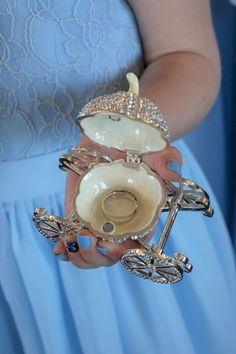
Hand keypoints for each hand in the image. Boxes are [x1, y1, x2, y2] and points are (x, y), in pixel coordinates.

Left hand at [53, 137, 181, 267]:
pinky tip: (59, 248)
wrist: (115, 135)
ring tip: (71, 240)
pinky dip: (65, 248)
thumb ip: (166, 159)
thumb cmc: (139, 147)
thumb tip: (173, 170)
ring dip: (79, 254)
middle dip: (96, 255)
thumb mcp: (155, 150)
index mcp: (140, 216)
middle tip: (86, 238)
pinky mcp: (79, 212)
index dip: (121, 252)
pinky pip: (72, 237)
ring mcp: (97, 220)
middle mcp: (119, 223)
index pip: (134, 245)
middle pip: (108, 255)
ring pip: (89, 252)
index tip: (109, 245)